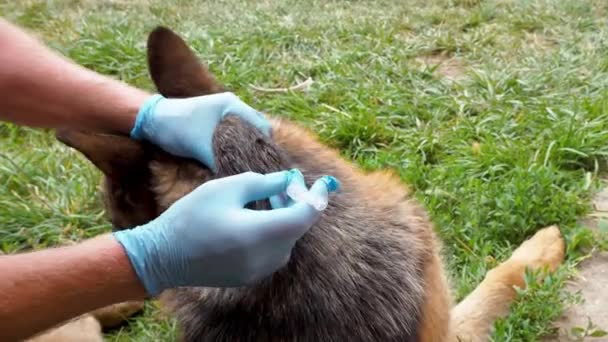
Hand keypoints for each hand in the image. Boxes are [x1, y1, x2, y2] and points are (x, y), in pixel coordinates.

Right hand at [113, 170, 334, 295]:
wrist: (163, 256)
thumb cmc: (192, 216)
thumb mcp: (227, 188)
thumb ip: (264, 182)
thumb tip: (290, 179)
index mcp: (263, 233)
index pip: (306, 216)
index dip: (317, 197)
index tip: (324, 182)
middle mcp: (267, 257)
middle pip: (297, 227)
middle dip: (297, 202)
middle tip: (287, 181)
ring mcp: (260, 270)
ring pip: (286, 239)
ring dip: (285, 217)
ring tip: (270, 197)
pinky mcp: (251, 276)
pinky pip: (274, 251)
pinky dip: (274, 232)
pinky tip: (258, 217)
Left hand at [130, 92, 269, 170]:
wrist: (151, 120)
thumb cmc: (176, 129)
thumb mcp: (201, 148)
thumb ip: (220, 163)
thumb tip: (238, 180)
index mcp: (232, 105)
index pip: (261, 126)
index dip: (265, 147)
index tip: (266, 165)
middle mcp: (232, 105)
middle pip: (256, 129)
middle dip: (258, 148)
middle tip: (259, 168)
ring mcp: (223, 111)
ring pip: (245, 132)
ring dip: (246, 147)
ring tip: (249, 166)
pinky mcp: (215, 119)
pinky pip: (234, 133)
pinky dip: (236, 145)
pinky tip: (235, 160)